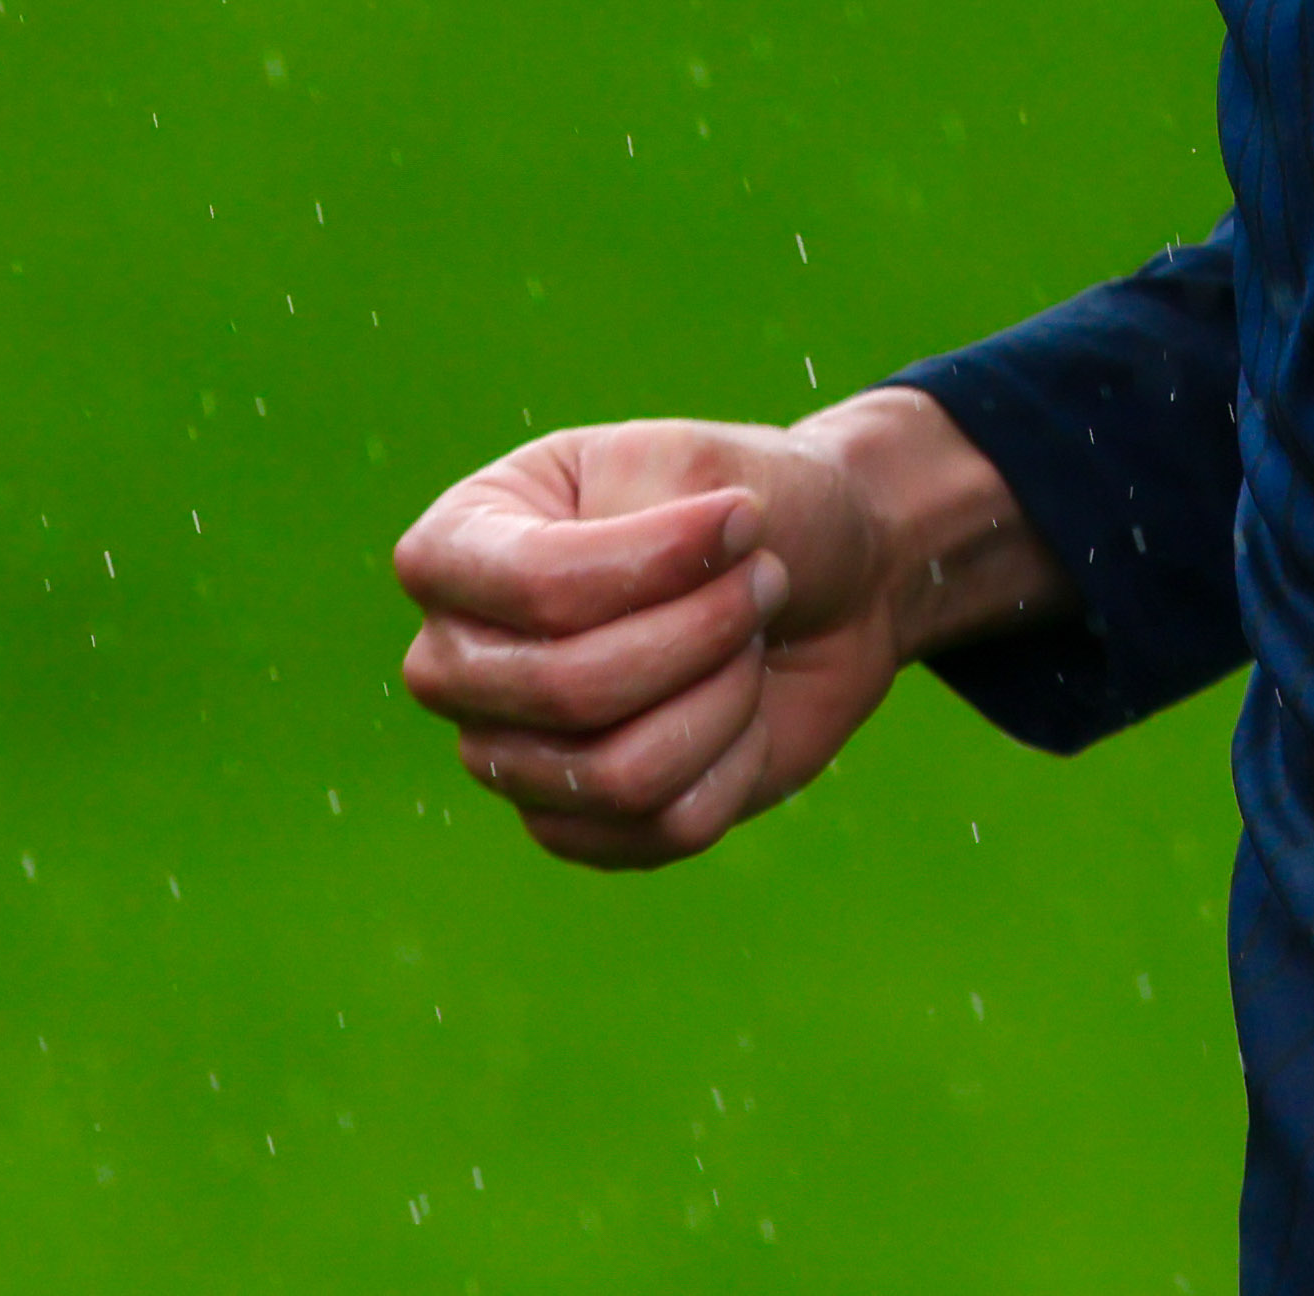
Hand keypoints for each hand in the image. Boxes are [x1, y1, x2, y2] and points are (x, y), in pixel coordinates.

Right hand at [393, 389, 1069, 869]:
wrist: (846, 567)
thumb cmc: (774, 492)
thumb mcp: (718, 480)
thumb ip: (631, 552)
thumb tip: (557, 650)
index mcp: (470, 537)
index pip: (500, 589)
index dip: (637, 569)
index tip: (737, 513)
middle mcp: (468, 650)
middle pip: (556, 696)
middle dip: (698, 635)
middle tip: (755, 576)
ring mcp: (517, 746)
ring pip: (608, 774)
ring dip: (721, 700)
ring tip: (752, 637)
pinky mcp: (586, 824)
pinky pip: (650, 834)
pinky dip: (730, 768)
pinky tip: (747, 712)